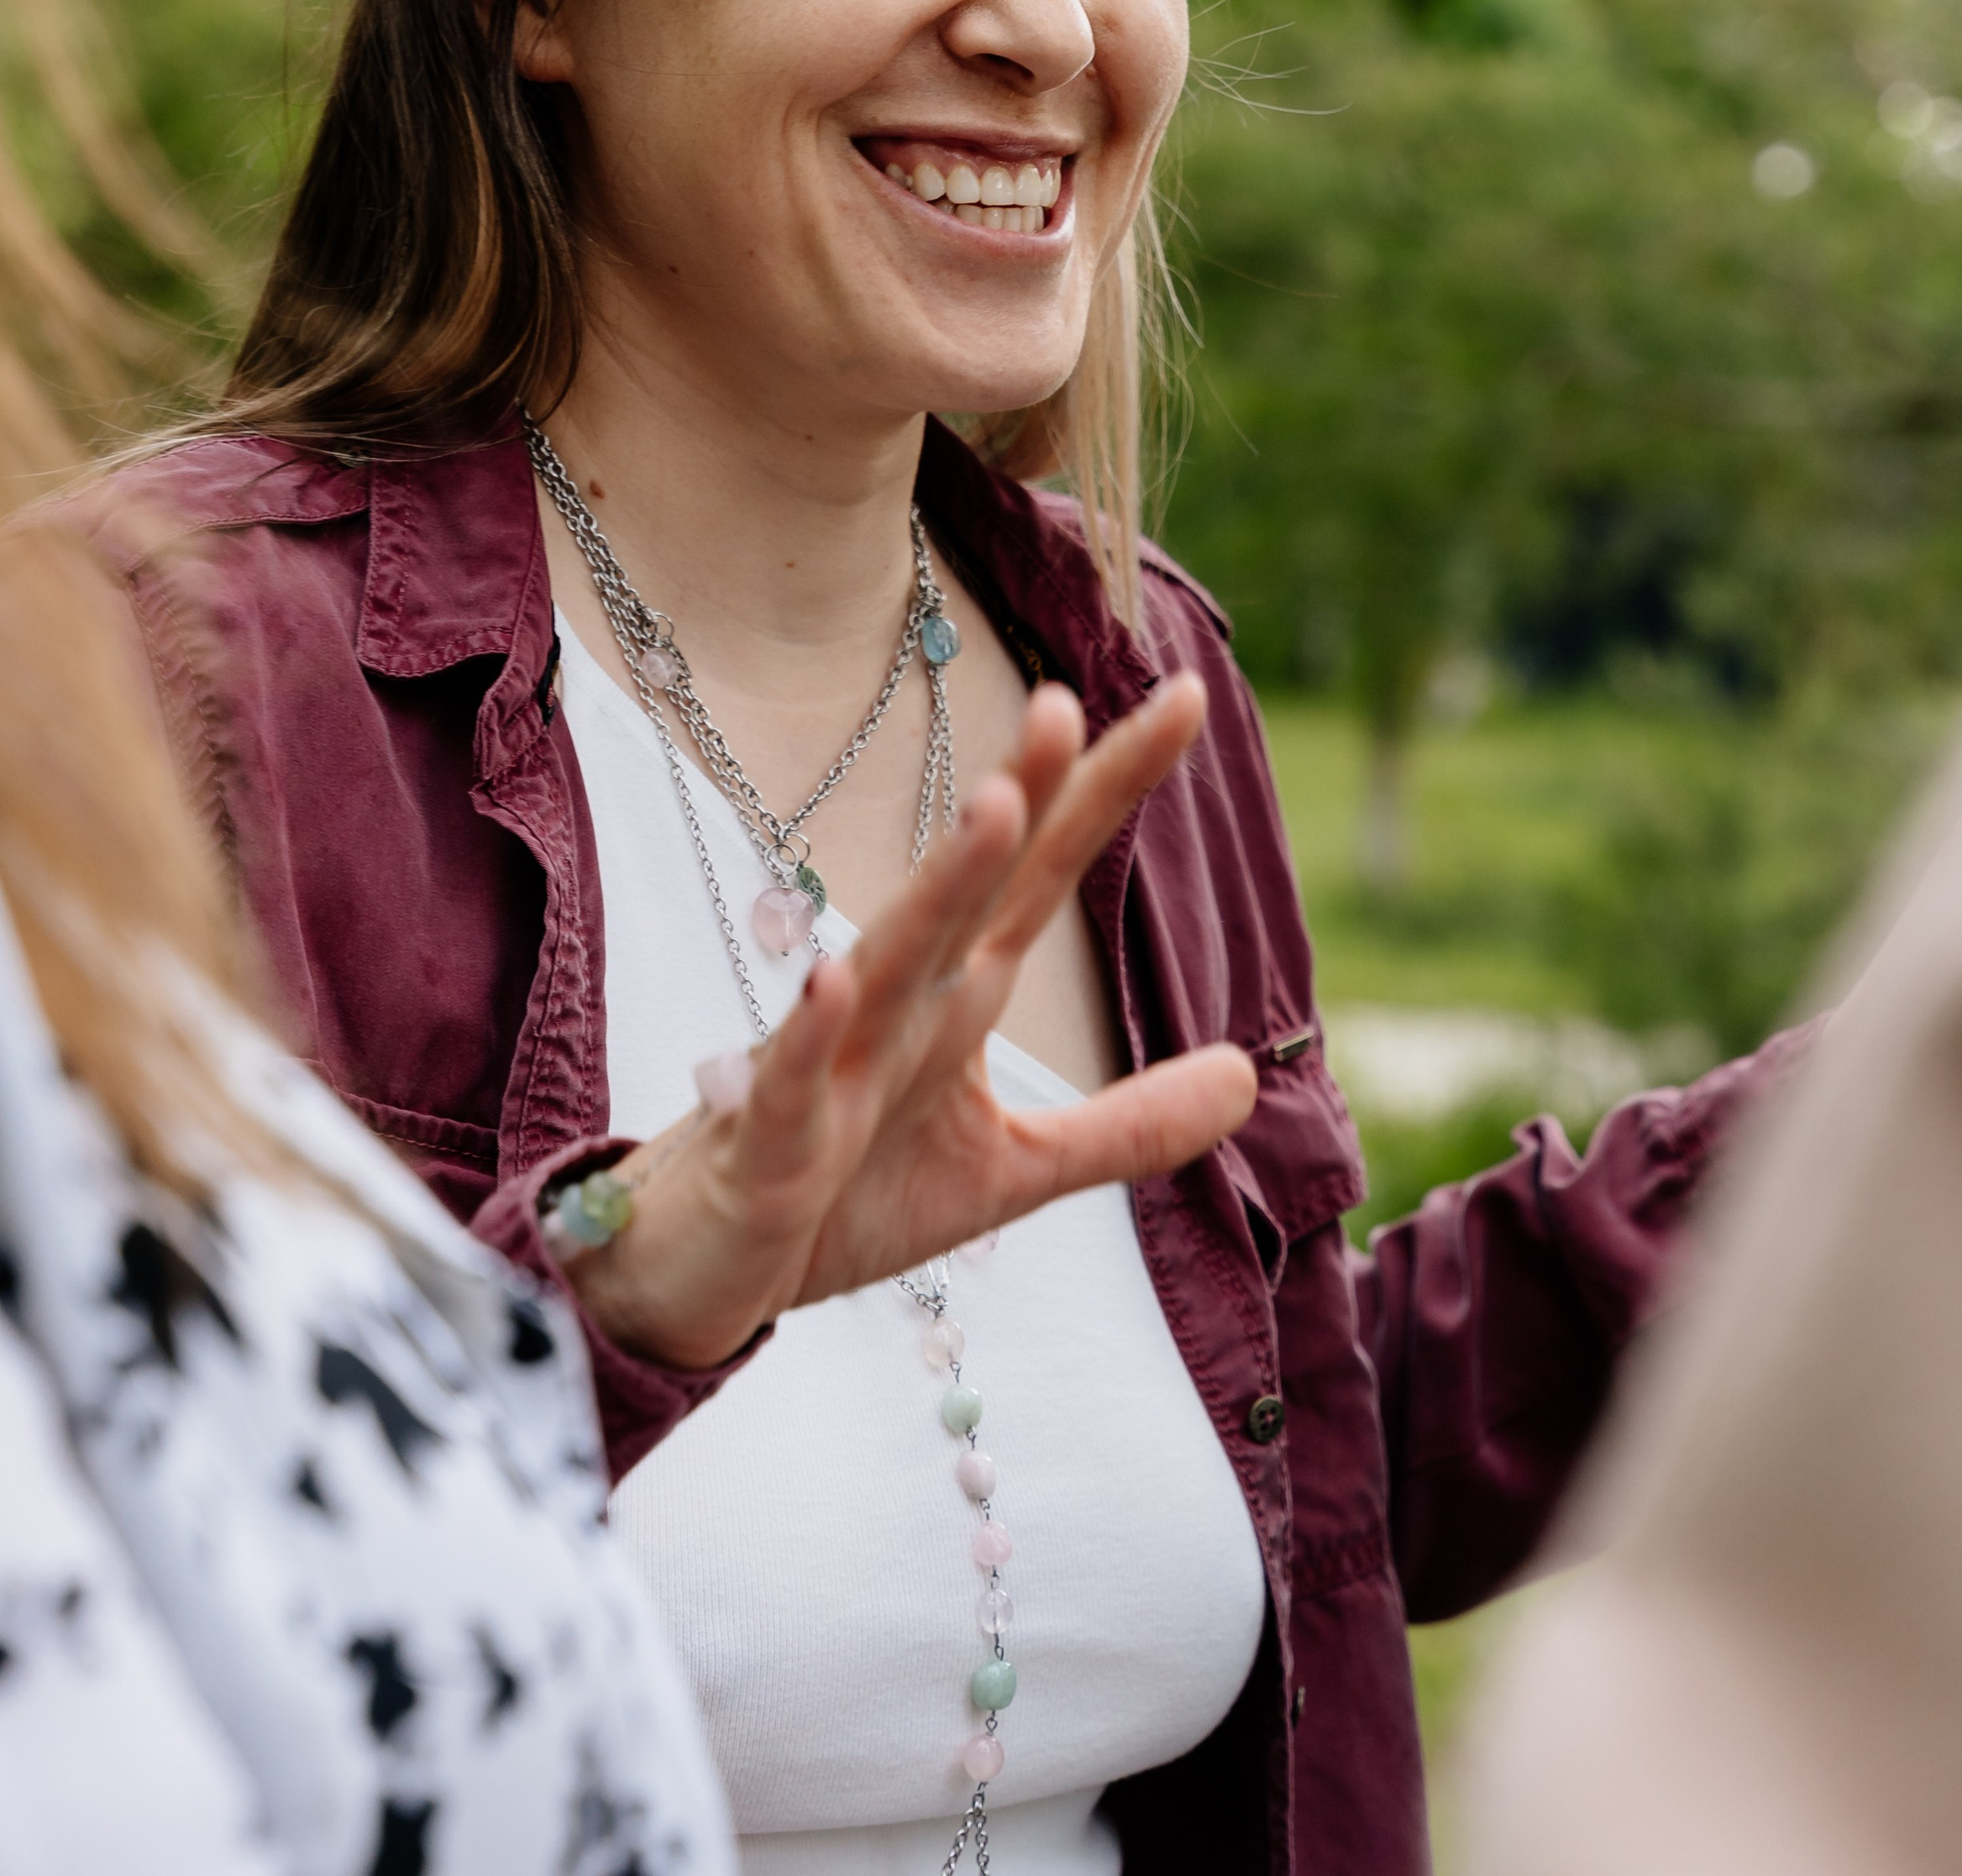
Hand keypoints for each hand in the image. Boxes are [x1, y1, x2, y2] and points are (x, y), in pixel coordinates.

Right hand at [563, 673, 1256, 1371]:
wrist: (708, 1266)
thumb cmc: (849, 1193)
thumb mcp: (1012, 1168)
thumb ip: (1129, 1125)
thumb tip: (1253, 1073)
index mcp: (958, 993)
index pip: (1049, 871)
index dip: (1112, 787)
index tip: (1188, 695)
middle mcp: (900, 1002)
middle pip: (972, 887)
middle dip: (1018, 797)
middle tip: (1066, 703)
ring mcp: (830, 1060)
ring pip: (891, 958)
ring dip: (939, 886)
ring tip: (994, 809)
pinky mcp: (770, 1138)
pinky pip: (790, 1074)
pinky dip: (811, 1027)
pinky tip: (836, 974)